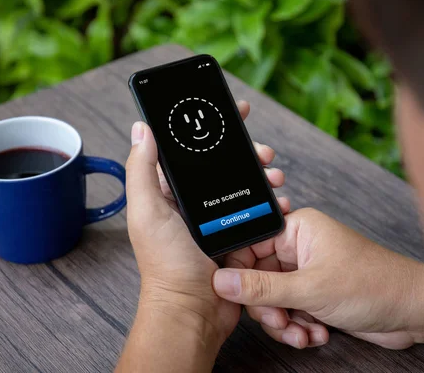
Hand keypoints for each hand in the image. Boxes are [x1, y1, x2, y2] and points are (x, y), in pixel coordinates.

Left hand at [124, 100, 288, 350]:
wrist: (194, 311)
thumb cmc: (166, 265)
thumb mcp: (147, 212)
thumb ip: (143, 171)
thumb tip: (142, 129)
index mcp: (171, 193)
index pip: (191, 151)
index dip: (210, 128)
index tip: (232, 111)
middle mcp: (195, 204)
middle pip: (224, 166)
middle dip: (247, 153)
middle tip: (263, 150)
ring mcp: (218, 220)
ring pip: (245, 186)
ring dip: (263, 176)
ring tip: (276, 177)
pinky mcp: (238, 236)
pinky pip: (258, 212)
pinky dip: (271, 203)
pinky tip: (281, 200)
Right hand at [213, 208, 423, 349]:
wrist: (414, 311)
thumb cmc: (373, 285)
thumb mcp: (310, 289)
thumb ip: (262, 287)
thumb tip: (221, 281)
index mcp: (297, 230)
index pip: (250, 244)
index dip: (240, 271)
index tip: (234, 294)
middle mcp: (300, 248)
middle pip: (258, 277)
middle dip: (268, 306)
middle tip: (280, 320)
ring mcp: (308, 272)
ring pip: (273, 299)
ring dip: (284, 322)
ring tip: (303, 334)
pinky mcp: (316, 294)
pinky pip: (290, 311)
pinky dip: (298, 326)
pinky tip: (316, 335)